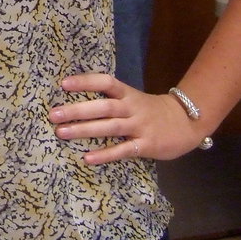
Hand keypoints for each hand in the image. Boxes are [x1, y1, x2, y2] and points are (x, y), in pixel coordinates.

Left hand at [49, 72, 204, 163]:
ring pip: (110, 127)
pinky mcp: (146, 145)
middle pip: (103, 106)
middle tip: (54, 114)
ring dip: (84, 130)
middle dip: (77, 110)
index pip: (106, 82)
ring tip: (62, 133)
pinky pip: (123, 150)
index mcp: (128, 94)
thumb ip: (111, 100)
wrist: (186, 122)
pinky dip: (105, 154)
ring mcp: (140, 127)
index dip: (85, 81)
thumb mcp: (133, 100)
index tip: (63, 84)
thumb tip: (75, 103)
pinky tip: (87, 158)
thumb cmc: (151, 111)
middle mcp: (132, 108)